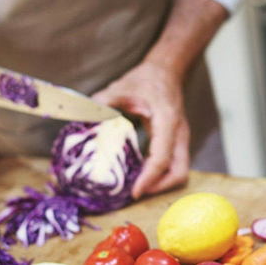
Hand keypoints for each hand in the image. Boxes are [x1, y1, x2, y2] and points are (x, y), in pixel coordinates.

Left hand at [93, 61, 189, 198]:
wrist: (166, 71)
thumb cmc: (146, 79)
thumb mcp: (123, 86)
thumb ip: (105, 100)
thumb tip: (84, 115)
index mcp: (167, 120)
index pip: (162, 157)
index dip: (149, 178)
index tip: (134, 192)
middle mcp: (179, 133)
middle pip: (179, 171)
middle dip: (159, 187)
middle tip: (136, 193)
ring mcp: (180, 139)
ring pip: (179, 171)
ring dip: (161, 184)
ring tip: (138, 188)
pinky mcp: (177, 142)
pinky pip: (174, 165)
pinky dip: (160, 175)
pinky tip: (141, 175)